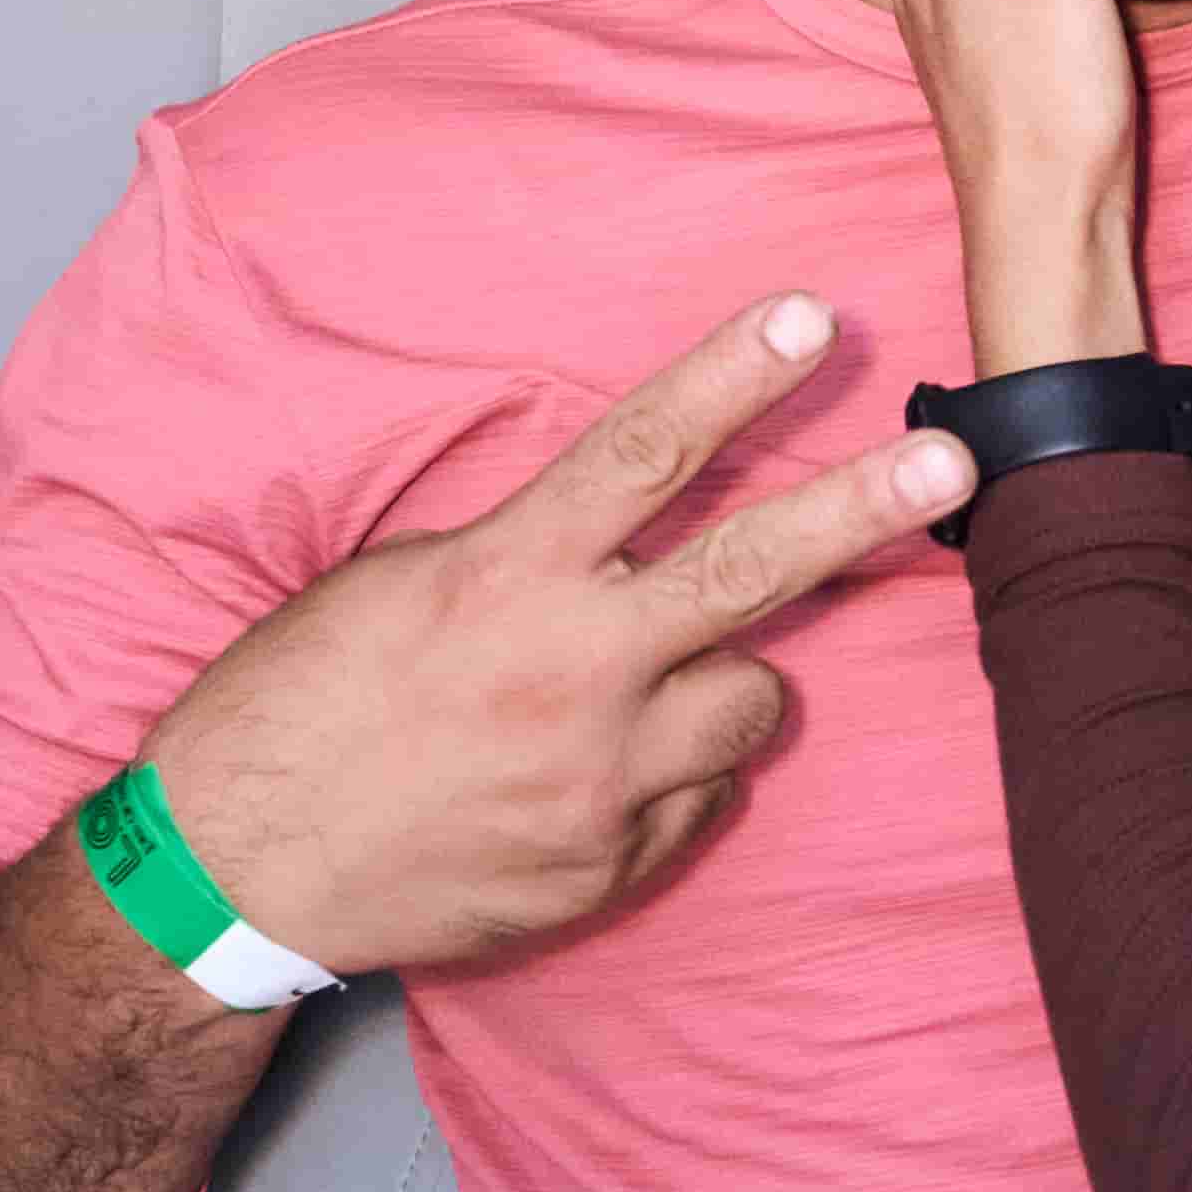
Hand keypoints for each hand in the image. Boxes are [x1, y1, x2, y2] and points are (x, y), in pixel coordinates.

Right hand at [143, 296, 971, 978]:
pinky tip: (592, 776)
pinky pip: (698, 800)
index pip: (643, 453)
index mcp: (502, 578)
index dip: (734, 378)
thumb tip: (619, 530)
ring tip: (655, 682)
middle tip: (952, 464)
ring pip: (752, 702)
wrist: (239, 872)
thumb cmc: (299, 706)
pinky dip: (671, 778)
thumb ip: (523, 555)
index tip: (813, 318)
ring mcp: (597, 780)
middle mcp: (568, 674)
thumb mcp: (398, 587)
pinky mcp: (606, 866)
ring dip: (731, 679)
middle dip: (864, 510)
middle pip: (752, 574)